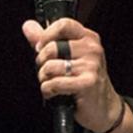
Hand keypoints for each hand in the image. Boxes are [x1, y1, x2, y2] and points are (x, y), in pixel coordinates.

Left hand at [22, 16, 132, 132]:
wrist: (104, 108)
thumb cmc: (84, 81)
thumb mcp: (68, 56)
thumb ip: (47, 40)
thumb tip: (28, 26)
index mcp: (88, 38)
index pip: (63, 24)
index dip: (46, 35)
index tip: (39, 47)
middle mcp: (92, 49)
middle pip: (52, 47)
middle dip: (42, 62)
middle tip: (47, 71)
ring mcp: (91, 66)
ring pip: (50, 67)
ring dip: (44, 79)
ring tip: (53, 83)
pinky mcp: (87, 83)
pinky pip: (54, 83)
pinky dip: (48, 91)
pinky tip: (55, 94)